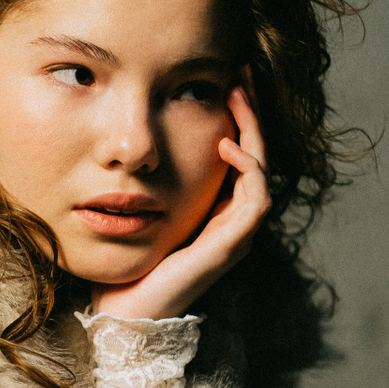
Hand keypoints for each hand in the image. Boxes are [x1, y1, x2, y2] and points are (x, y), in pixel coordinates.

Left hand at [91, 82, 271, 319]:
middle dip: (252, 113)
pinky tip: (226, 145)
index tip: (229, 79)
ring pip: (263, 172)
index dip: (239, 118)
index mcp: (216, 212)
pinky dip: (247, 170)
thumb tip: (126, 145)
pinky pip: (256, 200)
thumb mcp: (137, 211)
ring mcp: (236, 235)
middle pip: (257, 156)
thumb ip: (146, 183)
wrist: (125, 313)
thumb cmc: (126, 266)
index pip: (239, 155)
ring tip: (237, 97)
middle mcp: (232, 222)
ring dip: (254, 131)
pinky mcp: (231, 247)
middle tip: (242, 73)